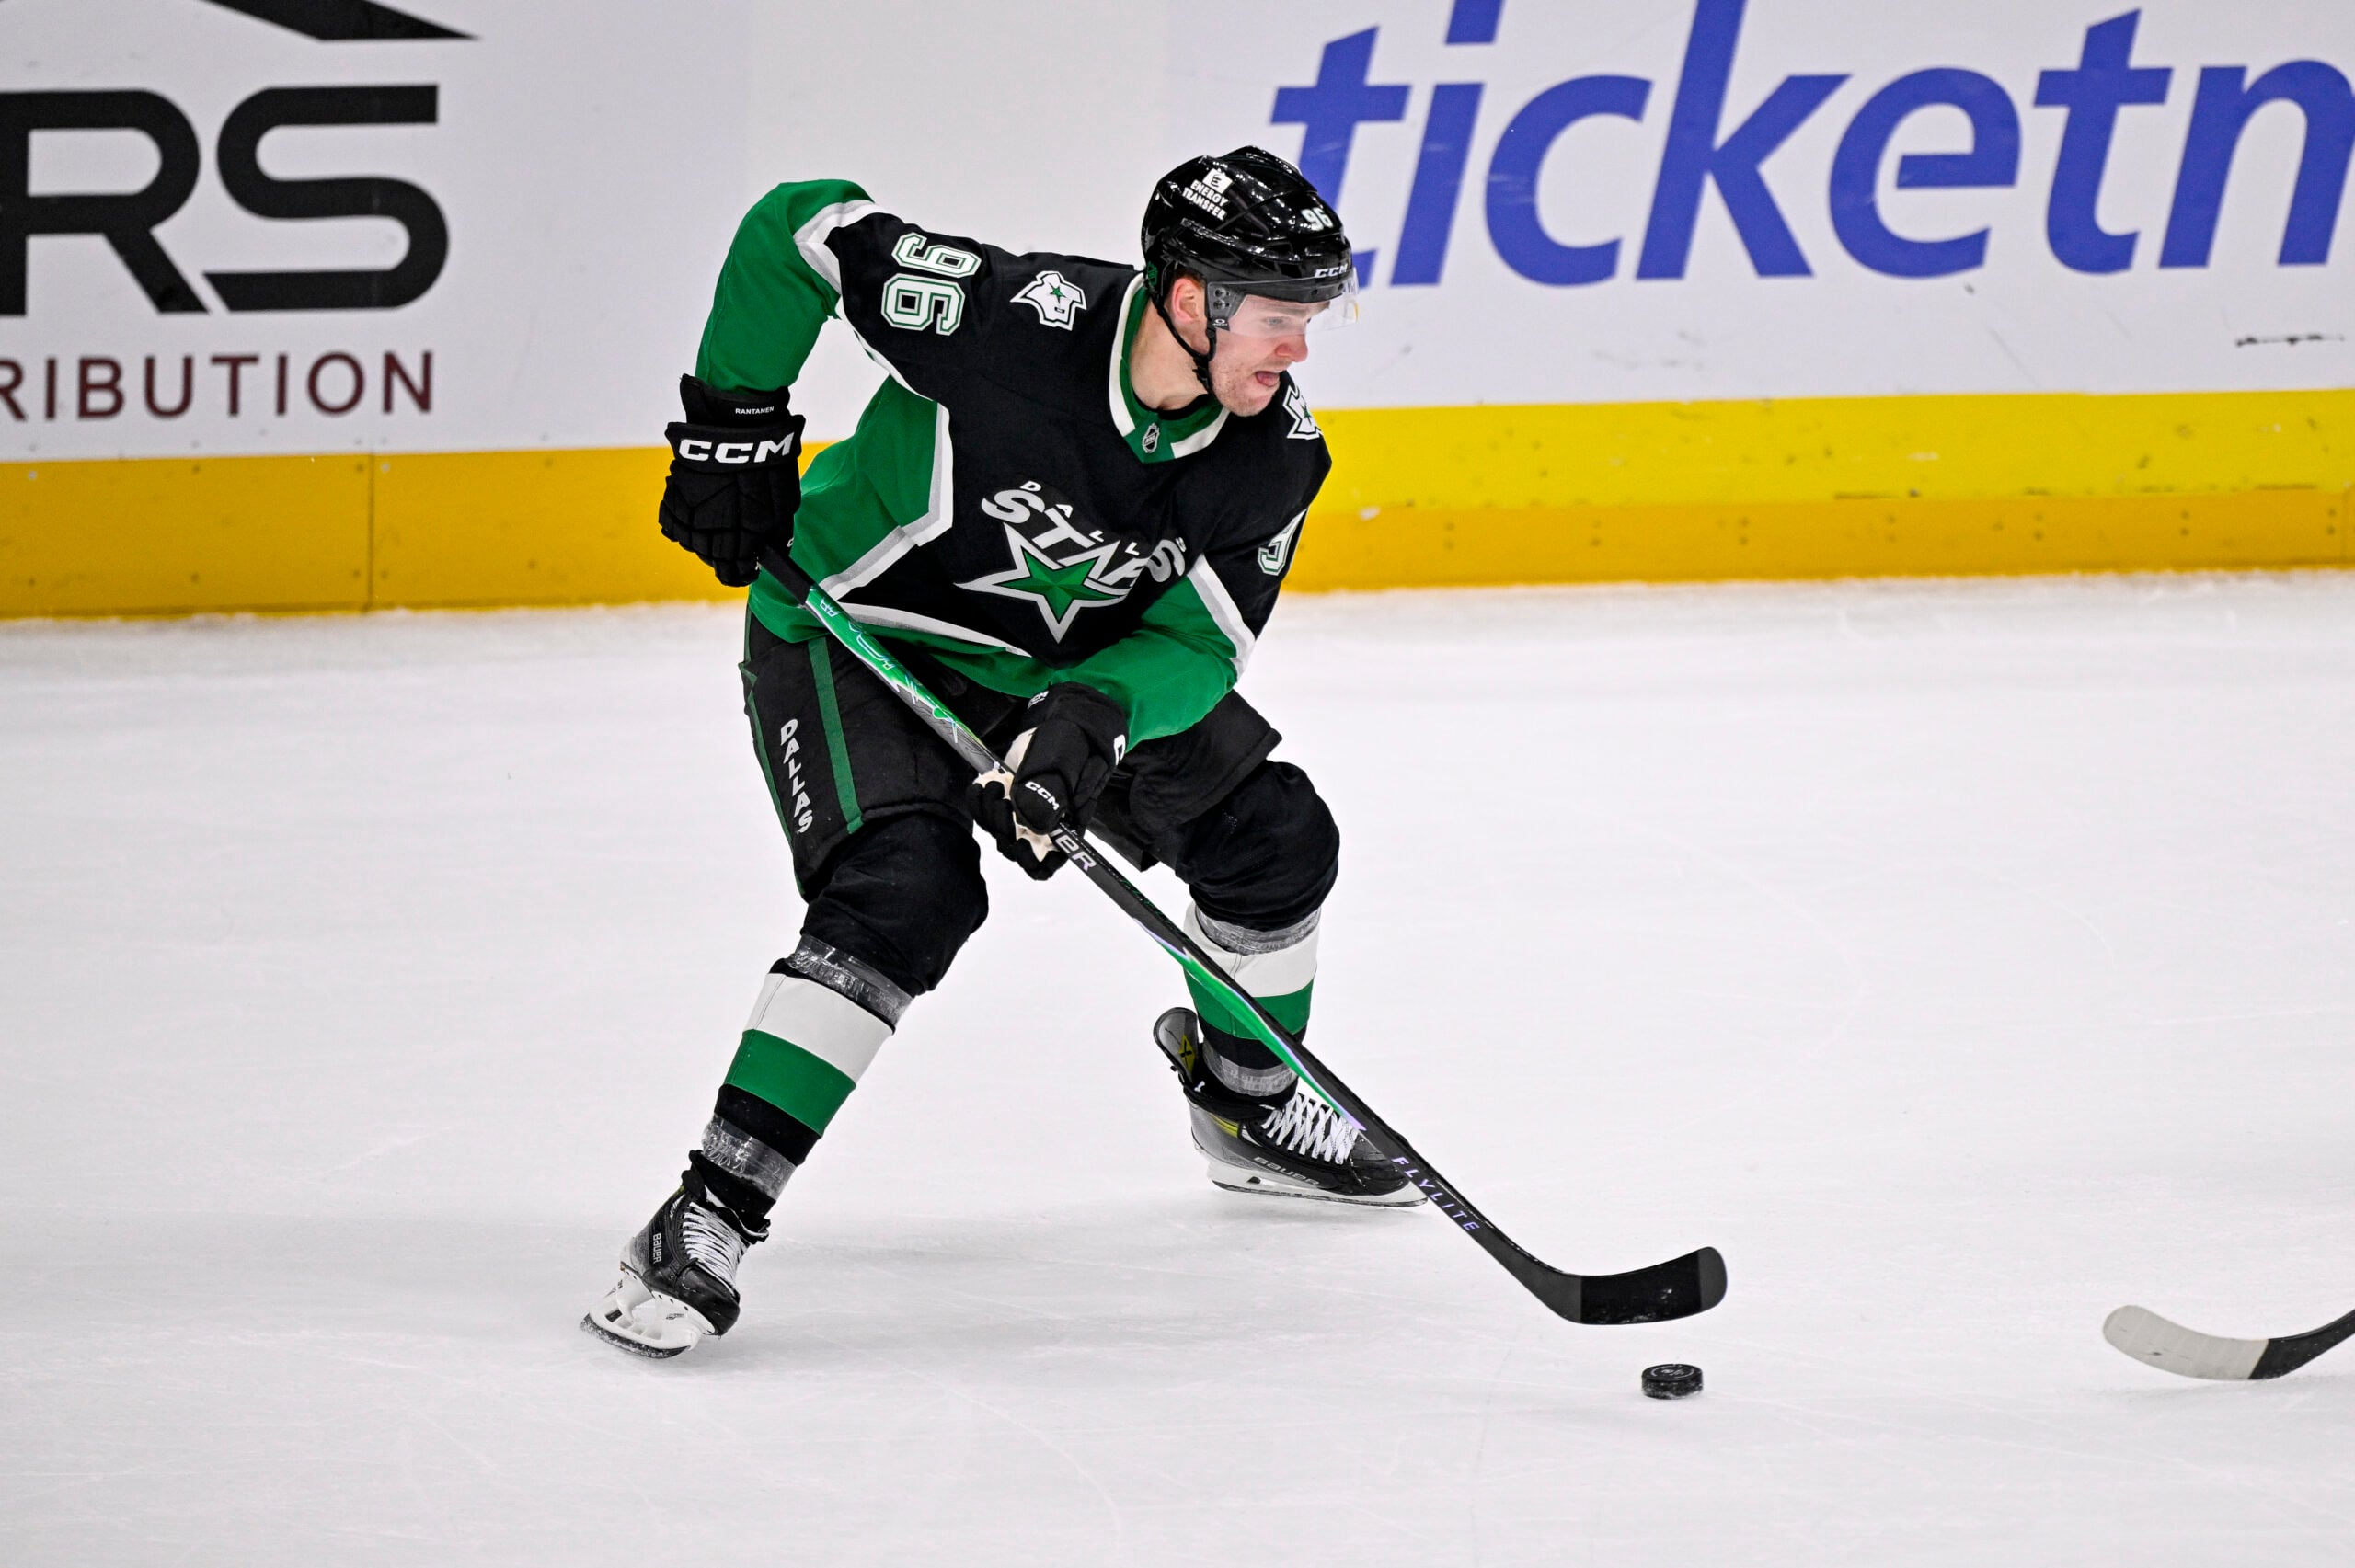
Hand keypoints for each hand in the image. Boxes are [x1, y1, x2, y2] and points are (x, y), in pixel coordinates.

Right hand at [658, 376, 803, 587]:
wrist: (734, 426)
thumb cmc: (766, 462)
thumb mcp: (784, 502)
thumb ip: (777, 534)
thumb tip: (774, 552)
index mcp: (740, 537)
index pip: (732, 575)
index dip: (741, 573)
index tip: (749, 567)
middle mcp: (709, 533)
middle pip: (711, 560)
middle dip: (726, 554)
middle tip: (738, 535)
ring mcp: (687, 515)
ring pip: (691, 542)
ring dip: (705, 536)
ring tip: (720, 515)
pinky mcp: (673, 496)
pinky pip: (673, 522)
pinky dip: (685, 520)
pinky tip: (700, 508)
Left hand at [968, 685, 1126, 879]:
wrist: (1064, 718)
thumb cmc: (1074, 739)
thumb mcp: (1066, 760)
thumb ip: (1051, 792)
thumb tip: (1037, 825)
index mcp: (1067, 823)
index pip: (1048, 863)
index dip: (1031, 861)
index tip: (1018, 842)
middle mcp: (1044, 824)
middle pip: (1016, 849)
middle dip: (1002, 826)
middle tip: (1002, 796)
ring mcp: (1024, 811)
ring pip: (997, 831)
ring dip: (988, 811)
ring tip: (996, 783)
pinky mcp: (1008, 798)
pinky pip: (985, 812)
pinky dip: (978, 800)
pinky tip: (986, 782)